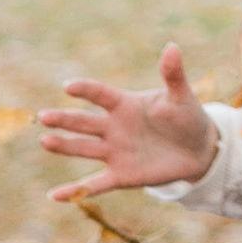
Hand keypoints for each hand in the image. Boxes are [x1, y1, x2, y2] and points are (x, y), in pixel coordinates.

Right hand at [38, 50, 215, 200]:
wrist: (198, 151)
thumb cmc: (187, 117)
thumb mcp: (181, 96)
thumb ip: (173, 75)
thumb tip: (172, 47)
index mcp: (125, 104)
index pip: (101, 95)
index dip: (86, 90)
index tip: (68, 86)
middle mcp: (114, 127)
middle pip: (84, 122)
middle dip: (64, 119)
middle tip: (43, 116)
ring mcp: (115, 152)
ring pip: (83, 149)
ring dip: (64, 146)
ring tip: (45, 141)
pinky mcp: (120, 175)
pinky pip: (93, 184)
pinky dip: (75, 191)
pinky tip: (53, 195)